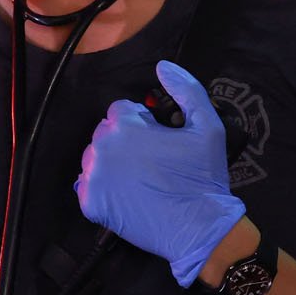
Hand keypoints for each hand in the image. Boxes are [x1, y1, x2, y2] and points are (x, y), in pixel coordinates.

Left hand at [76, 60, 248, 285]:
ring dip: (112, 163)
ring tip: (139, 179)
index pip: (120, 111)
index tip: (158, 140)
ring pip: (94, 159)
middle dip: (124, 141)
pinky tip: (127, 195)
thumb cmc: (203, 176)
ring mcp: (94, 178)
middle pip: (105, 134)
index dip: (141, 123)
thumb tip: (163, 66)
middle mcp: (102, 149)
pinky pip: (88, 186)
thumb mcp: (207, 126)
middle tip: (151, 161)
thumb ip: (187, 90)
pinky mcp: (91, 204)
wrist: (199, 227)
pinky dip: (103, 189)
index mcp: (125, 126)